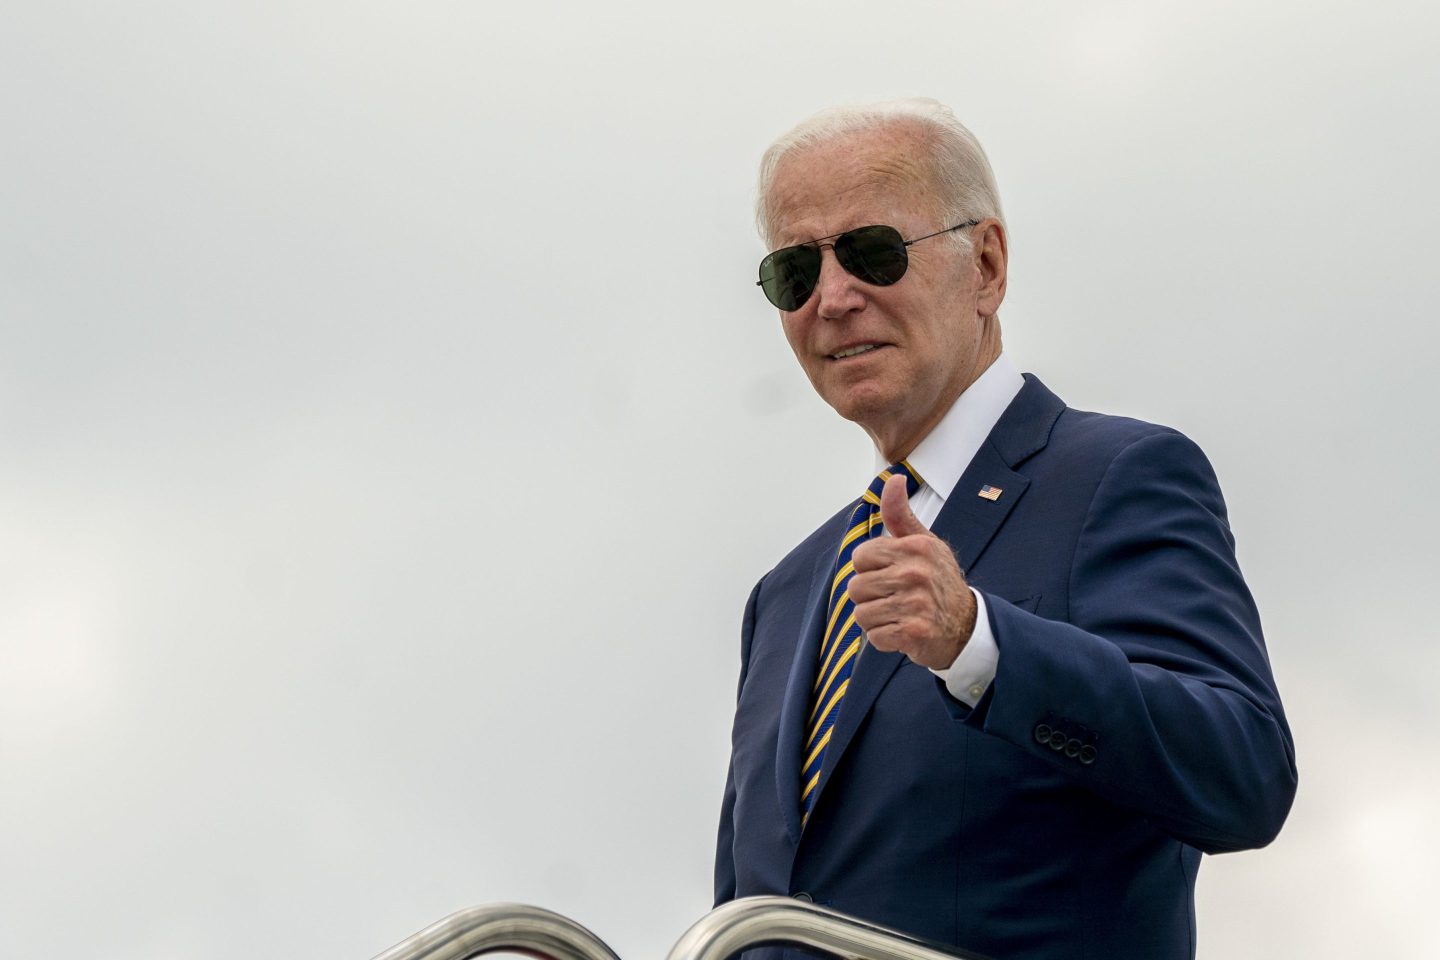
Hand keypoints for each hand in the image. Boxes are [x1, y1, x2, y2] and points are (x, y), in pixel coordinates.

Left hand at [849, 474, 977, 669]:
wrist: (966, 625)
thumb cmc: (938, 580)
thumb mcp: (923, 542)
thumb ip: (900, 514)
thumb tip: (894, 479)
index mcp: (915, 548)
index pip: (860, 556)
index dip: (869, 567)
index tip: (889, 572)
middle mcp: (916, 573)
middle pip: (856, 587)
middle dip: (870, 595)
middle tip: (894, 597)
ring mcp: (916, 604)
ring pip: (862, 613)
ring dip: (876, 618)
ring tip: (898, 613)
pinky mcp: (914, 633)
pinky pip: (874, 636)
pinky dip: (884, 638)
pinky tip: (902, 630)